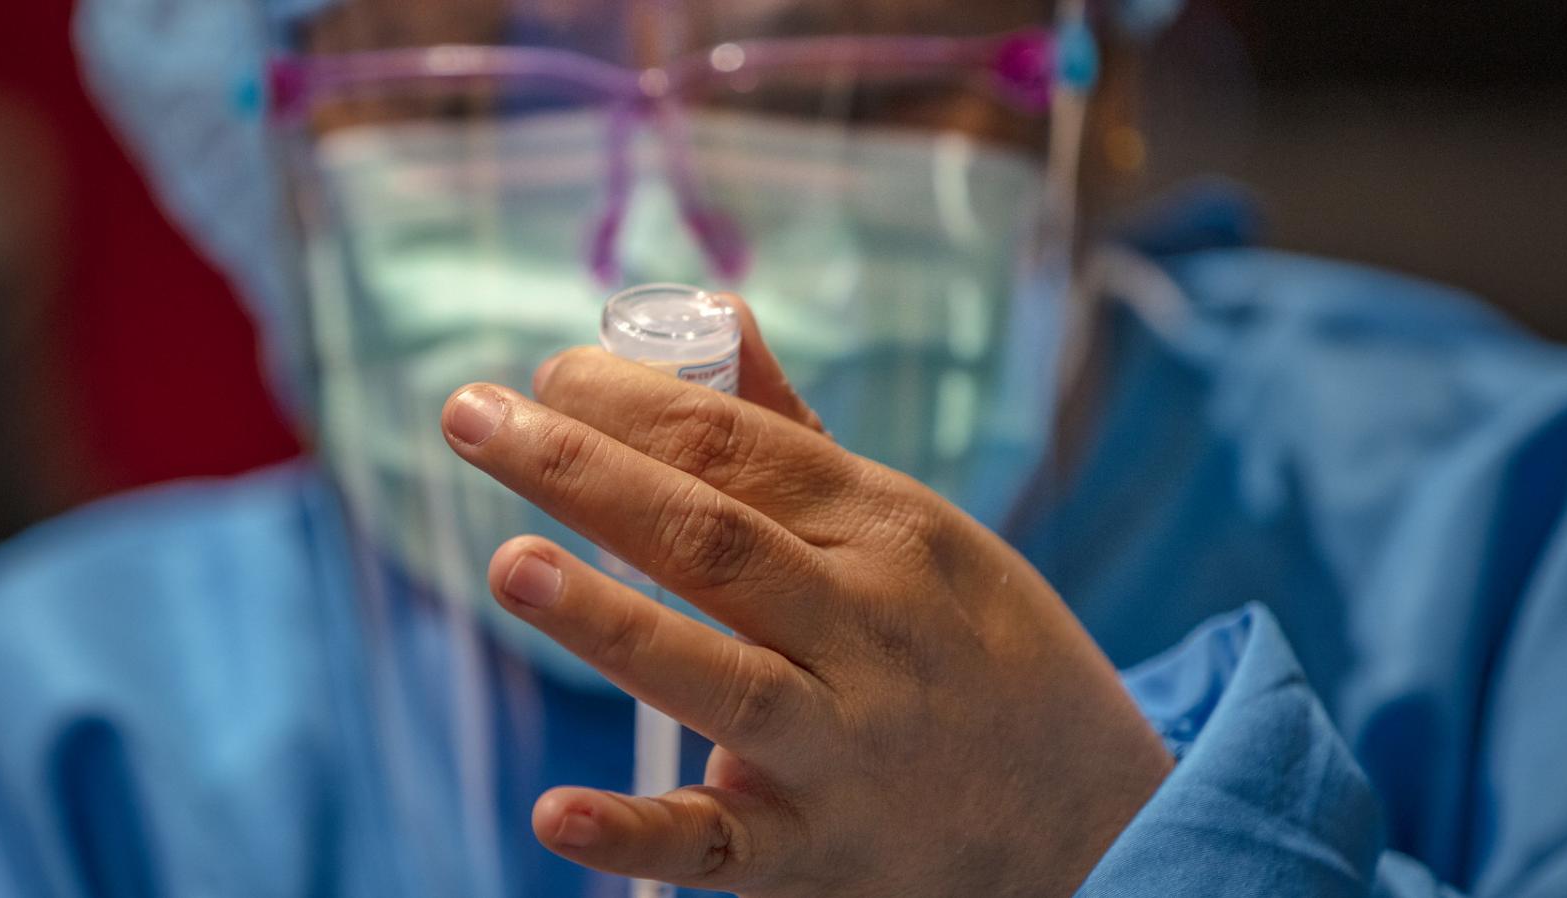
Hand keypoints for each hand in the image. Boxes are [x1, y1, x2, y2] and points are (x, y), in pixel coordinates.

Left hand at [441, 296, 1170, 896]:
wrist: (1095, 819)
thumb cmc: (975, 648)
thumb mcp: (918, 532)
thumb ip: (800, 439)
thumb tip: (718, 319)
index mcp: (888, 533)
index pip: (742, 449)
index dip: (634, 403)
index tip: (547, 372)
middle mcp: (867, 631)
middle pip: (713, 539)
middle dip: (585, 470)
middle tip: (470, 417)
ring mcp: (843, 748)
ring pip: (718, 676)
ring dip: (609, 621)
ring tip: (511, 562)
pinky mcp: (814, 857)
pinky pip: (719, 848)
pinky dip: (635, 836)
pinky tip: (554, 812)